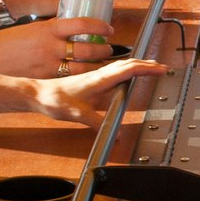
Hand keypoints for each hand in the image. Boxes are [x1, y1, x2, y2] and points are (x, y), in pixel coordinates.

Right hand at [0, 15, 113, 78]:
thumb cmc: (7, 43)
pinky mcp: (45, 79)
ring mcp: (48, 64)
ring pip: (82, 66)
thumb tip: (72, 30)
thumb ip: (52, 31)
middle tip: (110, 48)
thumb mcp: (32, 29)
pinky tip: (90, 78)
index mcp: (47, 28)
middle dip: (102, 49)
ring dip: (97, 65)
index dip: (99, 26)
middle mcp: (50, 46)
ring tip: (104, 63)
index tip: (108, 29)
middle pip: (86, 47)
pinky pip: (70, 79)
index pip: (81, 23)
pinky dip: (83, 77)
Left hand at [21, 55, 169, 125]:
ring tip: (150, 68)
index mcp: (99, 79)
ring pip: (121, 67)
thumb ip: (98, 124)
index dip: (146, 68)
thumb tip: (115, 136)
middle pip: (128, 65)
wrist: (38, 93)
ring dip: (137, 66)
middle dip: (146, 64)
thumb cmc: (54, 100)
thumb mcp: (77, 114)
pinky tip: (126, 77)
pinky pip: (113, 72)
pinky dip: (126, 71)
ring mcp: (95, 77)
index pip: (128, 69)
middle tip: (161, 67)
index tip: (160, 68)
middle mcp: (98, 75)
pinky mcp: (91, 81)